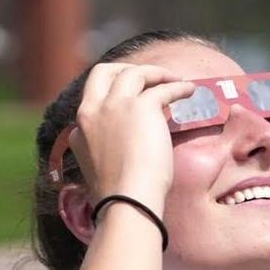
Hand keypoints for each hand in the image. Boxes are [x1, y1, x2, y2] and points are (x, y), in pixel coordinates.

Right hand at [69, 63, 195, 211]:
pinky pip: (163, 88)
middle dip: (125, 68)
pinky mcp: (142, 107)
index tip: (133, 98)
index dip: (114, 94)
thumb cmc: (119, 194)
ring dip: (156, 73)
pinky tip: (189, 90)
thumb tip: (122, 142)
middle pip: (104, 71)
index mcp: (81, 127)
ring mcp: (116, 105)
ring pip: (135, 73)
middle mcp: (93, 110)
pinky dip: (177, 86)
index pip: (92, 97)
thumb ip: (102, 147)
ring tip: (174, 79)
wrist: (127, 200)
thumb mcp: (98, 167)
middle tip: (147, 76)